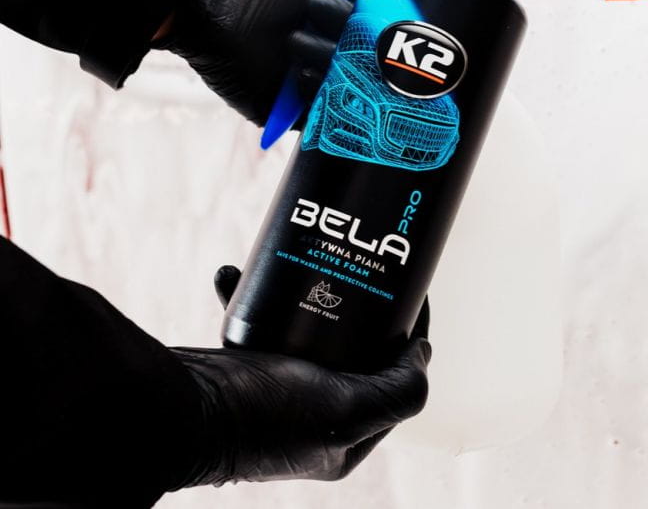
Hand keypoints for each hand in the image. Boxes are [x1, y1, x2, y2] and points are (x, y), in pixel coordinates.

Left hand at [164, 0, 404, 124]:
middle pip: (384, 60)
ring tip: (295, 38)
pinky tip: (291, 66)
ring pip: (359, 86)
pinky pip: (330, 112)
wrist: (217, 1)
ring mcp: (328, 79)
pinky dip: (313, 87)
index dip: (396, 19)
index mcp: (361, 12)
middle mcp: (349, 46)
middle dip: (358, 37)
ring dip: (328, 58)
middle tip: (325, 15)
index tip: (377, 5)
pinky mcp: (303, 108)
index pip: (402, 27)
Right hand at [168, 267, 429, 487]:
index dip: (408, 334)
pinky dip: (254, 295)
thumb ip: (396, 392)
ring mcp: (282, 390)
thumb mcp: (344, 411)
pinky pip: (262, 322)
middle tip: (362, 264)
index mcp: (346, 436)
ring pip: (311, 330)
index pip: (396, 380)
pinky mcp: (248, 367)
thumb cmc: (259, 417)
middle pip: (355, 349)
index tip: (410, 290)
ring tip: (305, 258)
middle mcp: (317, 415)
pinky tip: (235, 273)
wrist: (179, 413)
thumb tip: (422, 354)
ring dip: (307, 292)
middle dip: (359, 306)